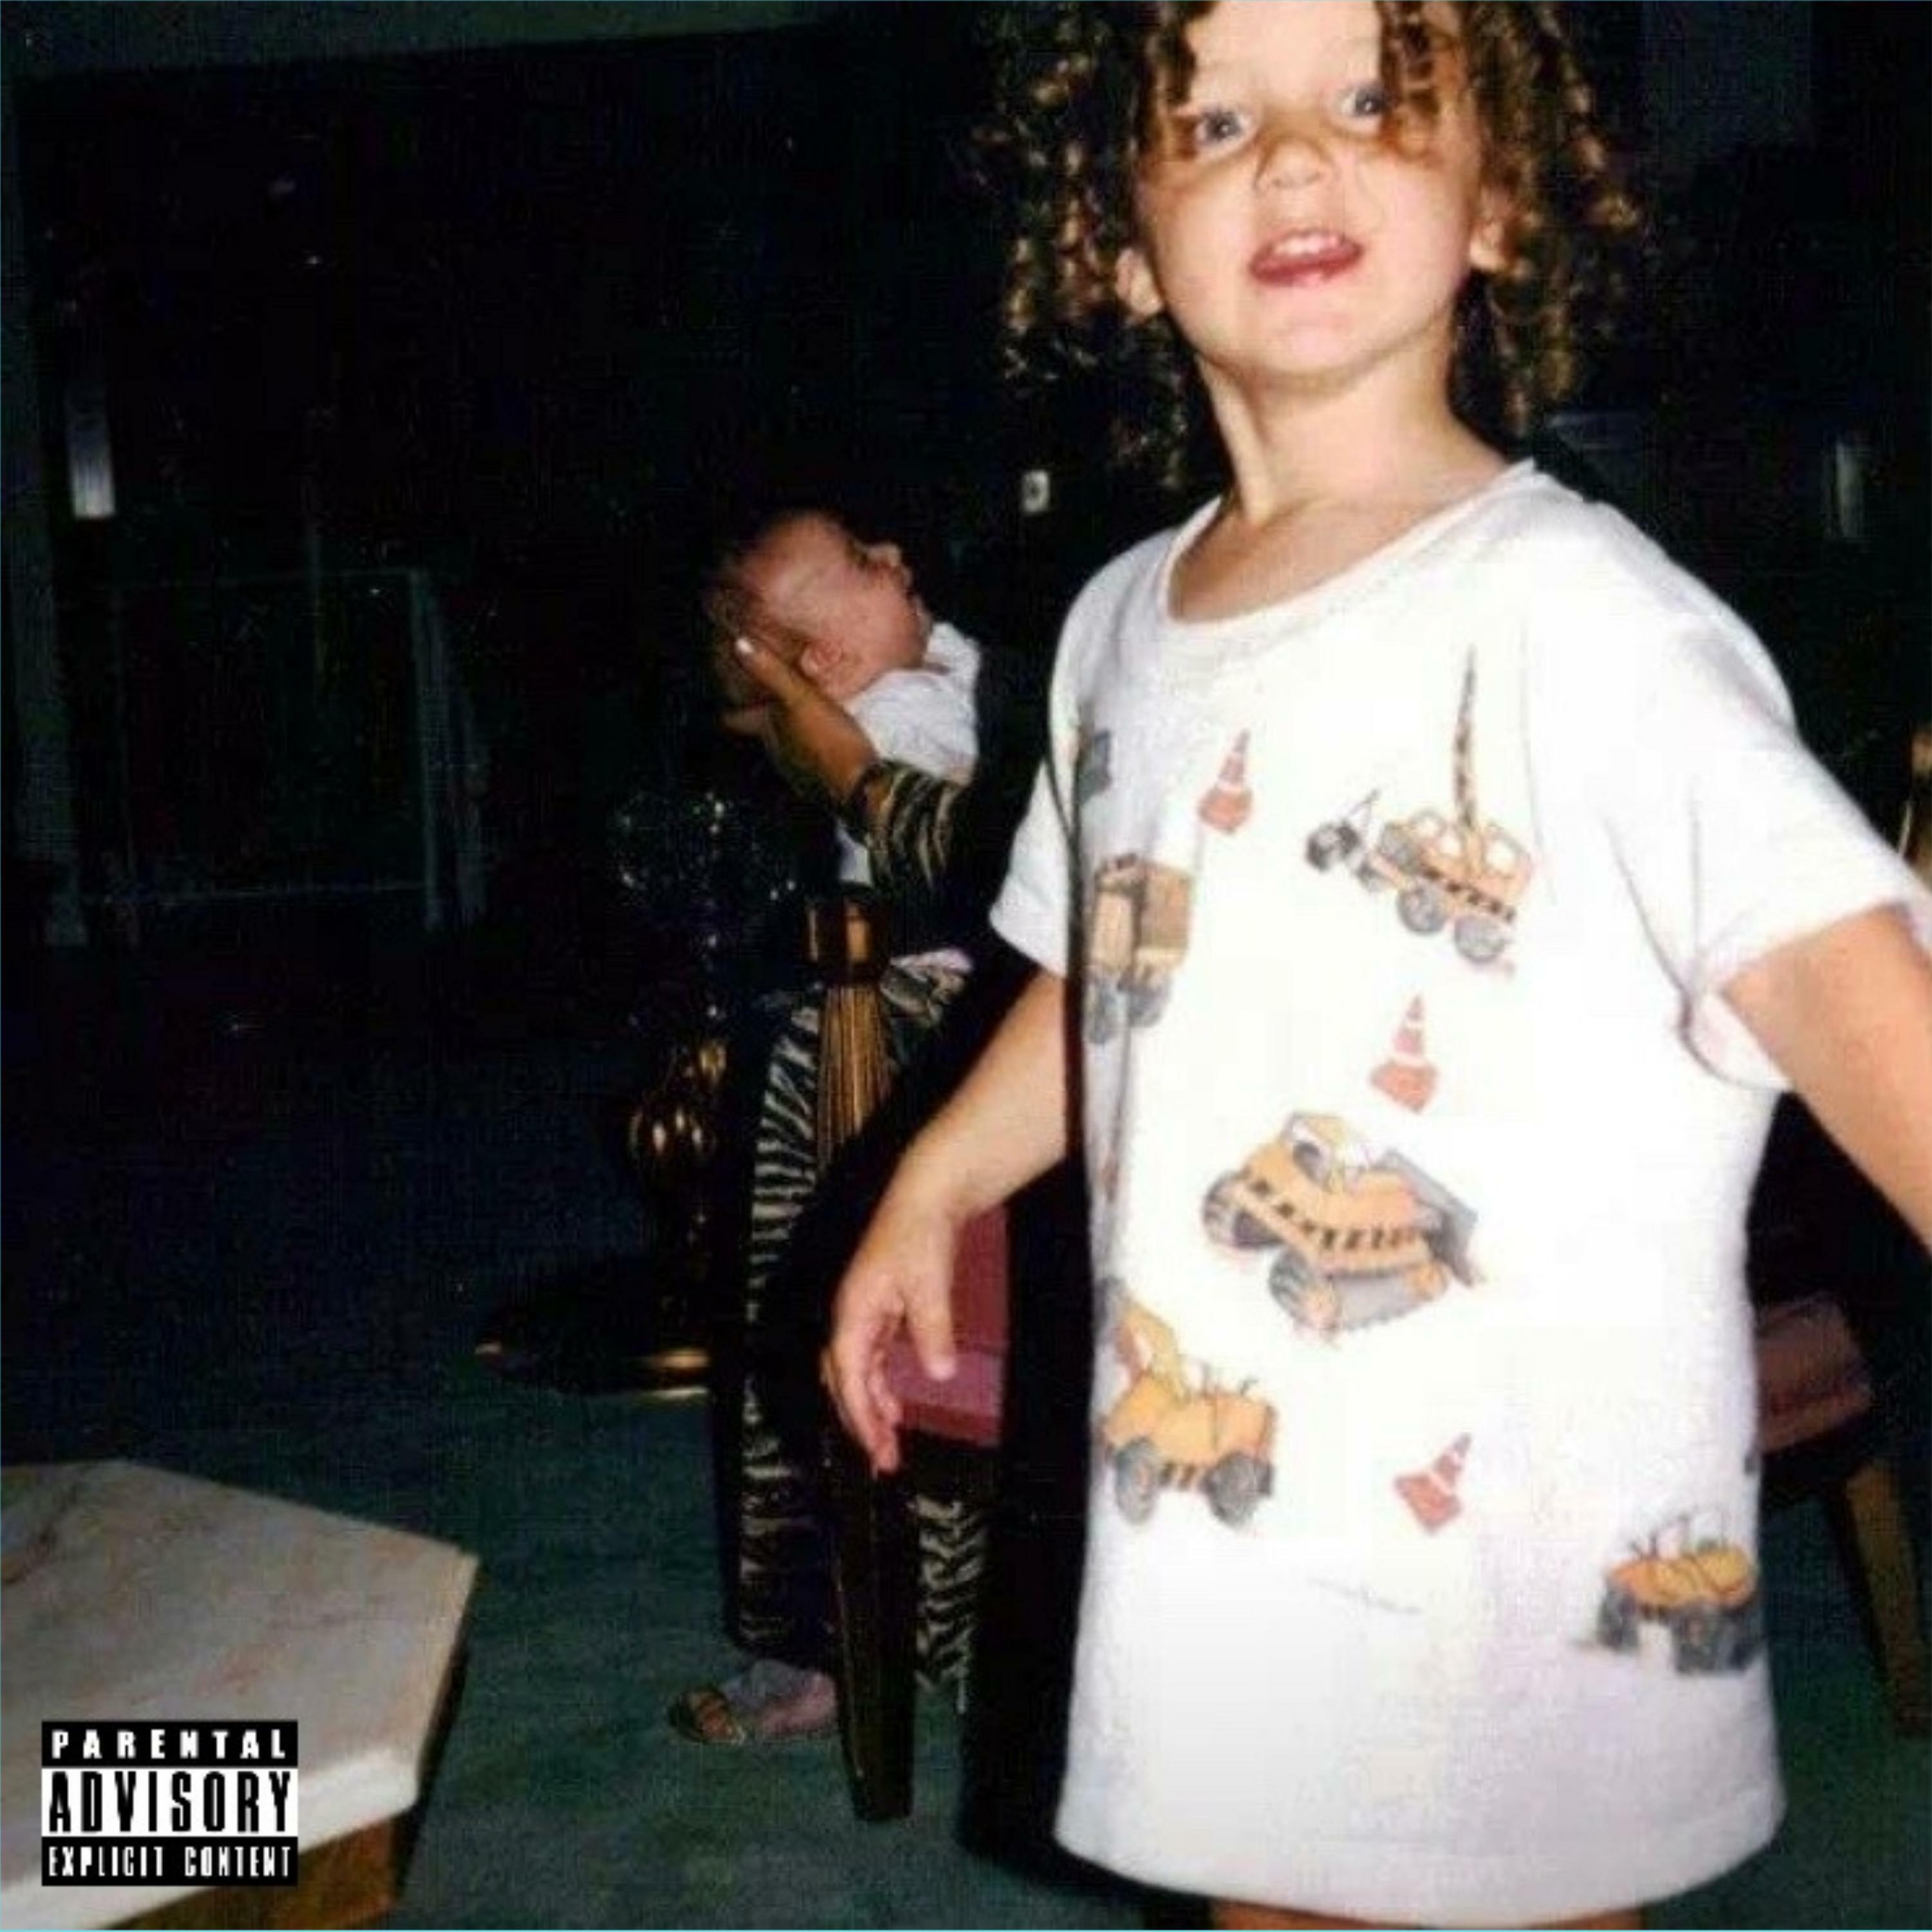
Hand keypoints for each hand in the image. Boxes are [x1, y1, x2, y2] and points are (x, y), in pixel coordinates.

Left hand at [722, 635, 876, 811]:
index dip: (726, 709)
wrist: (861, 786)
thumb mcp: (800, 698)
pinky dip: (810, 743)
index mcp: (767, 731)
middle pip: (759, 732)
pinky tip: (825, 735)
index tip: (722, 700)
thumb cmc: (828, 741)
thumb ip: (770, 671)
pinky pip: (808, 757)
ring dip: (786, 730)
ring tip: (797, 712)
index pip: (734, 719)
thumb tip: (739, 644)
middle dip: (760, 715)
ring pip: (784, 745)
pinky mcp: (821, 779)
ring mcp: (798, 769)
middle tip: (765, 696)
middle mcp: (777, 753)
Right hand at [822, 1180, 961, 1474]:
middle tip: (884, 1459)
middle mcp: (852, 1313)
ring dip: (870, 1405)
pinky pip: (871, 1357)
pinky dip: (880, 1384)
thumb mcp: (930, 1283)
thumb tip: (938, 1372)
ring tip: (889, 1440)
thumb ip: (933, 1328)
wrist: (927, 1194)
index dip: (861, 1415)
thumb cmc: (922, 1233)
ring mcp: (865, 1310)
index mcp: (853, 1310)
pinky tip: (894, 1403)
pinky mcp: (881, 1307)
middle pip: (844, 1378)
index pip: (849, 1375)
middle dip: (859, 1420)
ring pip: (857, 1370)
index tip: (878, 1448)